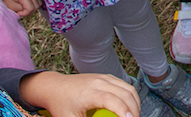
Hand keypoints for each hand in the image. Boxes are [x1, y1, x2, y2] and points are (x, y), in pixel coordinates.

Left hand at [1, 0, 42, 16]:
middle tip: (22, 11)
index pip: (31, 7)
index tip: (18, 12)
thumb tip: (27, 11)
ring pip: (39, 2)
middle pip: (37, 5)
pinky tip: (29, 4)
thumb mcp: (10, 6)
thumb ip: (20, 9)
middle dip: (30, 11)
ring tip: (25, 8)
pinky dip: (35, 3)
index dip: (25, 13)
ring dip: (33, 8)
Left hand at [19, 71, 140, 116]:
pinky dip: (130, 95)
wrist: (55, 87)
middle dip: (134, 109)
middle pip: (125, 93)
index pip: (113, 100)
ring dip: (135, 102)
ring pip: (128, 87)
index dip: (124, 111)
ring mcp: (103, 77)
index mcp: (89, 93)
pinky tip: (129, 106)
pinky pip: (124, 84)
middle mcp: (99, 82)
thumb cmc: (60, 105)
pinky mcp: (106, 76)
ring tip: (134, 115)